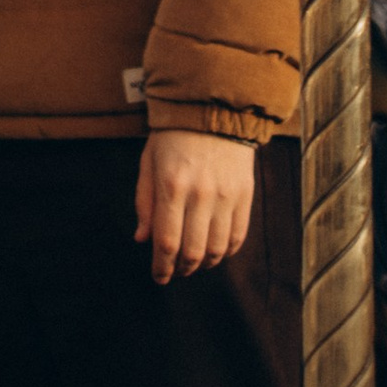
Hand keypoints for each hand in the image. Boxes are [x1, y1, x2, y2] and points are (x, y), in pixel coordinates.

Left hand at [134, 128, 255, 284]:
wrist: (213, 109)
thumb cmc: (173, 136)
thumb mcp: (149, 162)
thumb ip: (144, 202)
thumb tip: (142, 239)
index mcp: (172, 186)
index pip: (167, 242)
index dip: (161, 267)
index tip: (158, 277)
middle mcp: (201, 194)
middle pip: (193, 251)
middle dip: (182, 269)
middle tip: (175, 271)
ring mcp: (226, 195)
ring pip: (218, 249)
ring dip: (205, 263)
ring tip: (194, 262)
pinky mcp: (245, 194)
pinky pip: (238, 235)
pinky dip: (227, 251)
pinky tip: (216, 251)